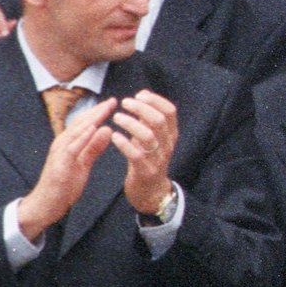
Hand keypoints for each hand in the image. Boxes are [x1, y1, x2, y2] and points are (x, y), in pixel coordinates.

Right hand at [17, 98, 118, 240]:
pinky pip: (72, 148)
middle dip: (97, 111)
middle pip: (81, 123)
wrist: (46, 205)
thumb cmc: (64, 184)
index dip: (98, 112)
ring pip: (76, 131)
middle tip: (113, 100)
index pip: (84, 123)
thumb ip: (94, 147)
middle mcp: (62, 143)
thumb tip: (107, 129)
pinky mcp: (60, 164)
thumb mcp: (83, 163)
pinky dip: (82, 137)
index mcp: (68, 143)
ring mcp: (59, 153)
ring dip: (92, 119)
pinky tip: (93, 128)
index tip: (113, 102)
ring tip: (106, 109)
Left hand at [114, 90, 178, 215]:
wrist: (150, 192)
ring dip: (130, 124)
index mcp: (171, 134)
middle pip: (159, 120)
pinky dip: (124, 143)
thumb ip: (148, 120)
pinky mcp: (146, 171)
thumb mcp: (152, 138)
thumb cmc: (147, 159)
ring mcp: (158, 159)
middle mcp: (168, 145)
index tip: (139, 94)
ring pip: (147, 136)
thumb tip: (142, 95)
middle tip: (124, 102)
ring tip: (116, 117)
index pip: (170, 111)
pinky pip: (136, 155)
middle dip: (141, 108)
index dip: (155, 100)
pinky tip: (114, 136)